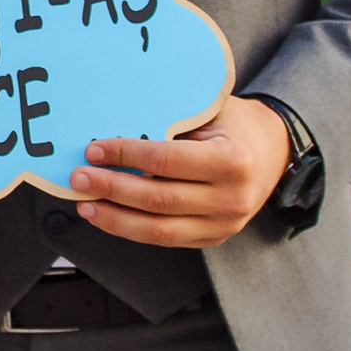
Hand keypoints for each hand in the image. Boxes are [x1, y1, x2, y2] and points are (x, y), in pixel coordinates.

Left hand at [69, 96, 290, 247]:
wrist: (273, 151)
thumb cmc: (231, 123)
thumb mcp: (208, 110)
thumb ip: (169, 119)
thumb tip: (109, 121)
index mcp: (232, 160)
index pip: (166, 160)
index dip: (125, 155)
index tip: (93, 150)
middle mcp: (232, 199)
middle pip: (158, 200)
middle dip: (111, 189)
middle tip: (77, 177)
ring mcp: (225, 225)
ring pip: (159, 230)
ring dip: (115, 218)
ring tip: (84, 203)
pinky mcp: (213, 238)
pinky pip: (166, 240)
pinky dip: (131, 229)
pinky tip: (106, 216)